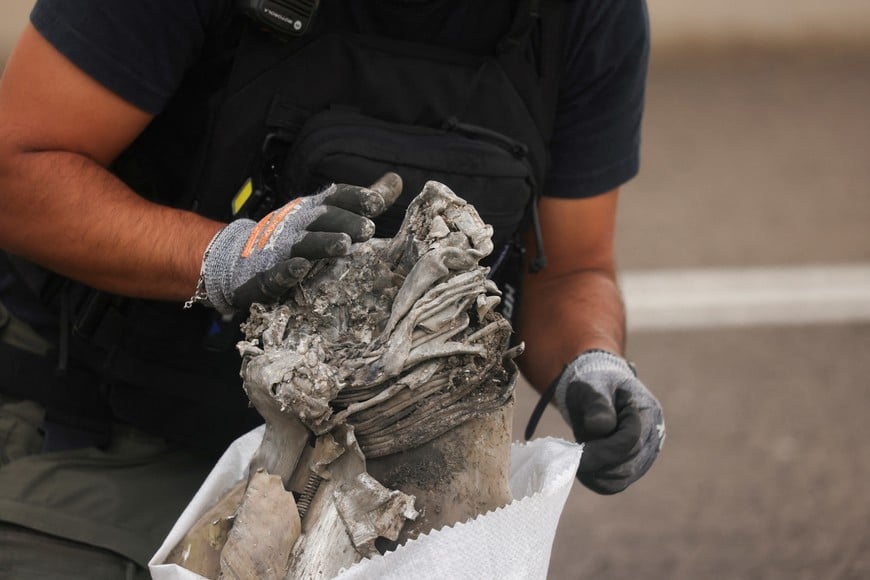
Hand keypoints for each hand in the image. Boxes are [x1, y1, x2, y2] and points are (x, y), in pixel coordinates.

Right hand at [199, 173, 401, 313]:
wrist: (238, 258)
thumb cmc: (293, 235)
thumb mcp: (326, 215)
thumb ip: (361, 202)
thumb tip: (397, 181)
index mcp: (311, 211)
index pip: (334, 198)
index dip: (354, 198)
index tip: (377, 203)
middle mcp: (295, 225)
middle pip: (321, 219)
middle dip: (344, 222)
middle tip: (369, 229)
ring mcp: (277, 250)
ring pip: (302, 244)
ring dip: (322, 243)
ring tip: (343, 245)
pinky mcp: (263, 276)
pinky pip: (274, 274)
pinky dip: (287, 271)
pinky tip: (301, 268)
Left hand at [554, 350, 664, 493]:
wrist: (596, 393)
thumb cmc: (594, 386)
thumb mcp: (593, 387)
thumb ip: (597, 405)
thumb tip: (600, 427)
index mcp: (648, 413)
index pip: (631, 440)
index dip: (605, 446)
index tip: (581, 445)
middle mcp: (653, 437)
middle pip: (627, 462)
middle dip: (598, 459)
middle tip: (575, 451)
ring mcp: (644, 455)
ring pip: (621, 477)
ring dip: (596, 470)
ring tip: (579, 453)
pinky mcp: (631, 467)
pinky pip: (615, 484)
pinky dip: (596, 479)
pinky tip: (583, 466)